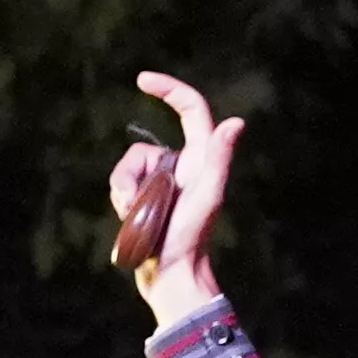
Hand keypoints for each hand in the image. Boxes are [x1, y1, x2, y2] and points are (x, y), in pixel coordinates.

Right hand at [105, 67, 244, 320]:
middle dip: (131, 172)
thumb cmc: (192, 239)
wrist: (171, 276)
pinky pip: (122, 186)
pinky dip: (120, 200)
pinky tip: (127, 218)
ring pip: (128, 168)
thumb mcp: (208, 196)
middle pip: (144, 149)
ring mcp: (161, 184)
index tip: (142, 80)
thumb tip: (236, 123)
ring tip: (132, 215)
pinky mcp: (145, 200)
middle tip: (132, 201)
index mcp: (202, 159)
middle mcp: (182, 167)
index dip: (169, 90)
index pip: (190, 110)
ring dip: (123, 191)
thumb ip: (219, 159)